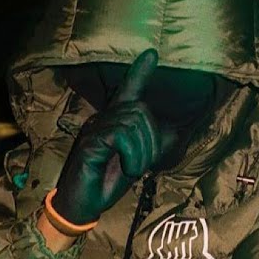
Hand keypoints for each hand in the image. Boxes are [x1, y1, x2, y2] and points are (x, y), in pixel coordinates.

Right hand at [51, 49, 175, 224]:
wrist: (83, 204)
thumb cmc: (107, 182)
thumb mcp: (136, 162)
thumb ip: (152, 146)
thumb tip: (175, 132)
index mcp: (115, 123)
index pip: (128, 91)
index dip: (140, 72)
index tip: (152, 54)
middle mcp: (103, 120)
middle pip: (140, 110)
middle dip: (152, 138)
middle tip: (145, 163)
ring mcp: (95, 130)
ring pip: (132, 123)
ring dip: (143, 151)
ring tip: (135, 168)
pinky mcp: (91, 143)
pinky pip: (120, 136)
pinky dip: (133, 155)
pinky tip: (128, 168)